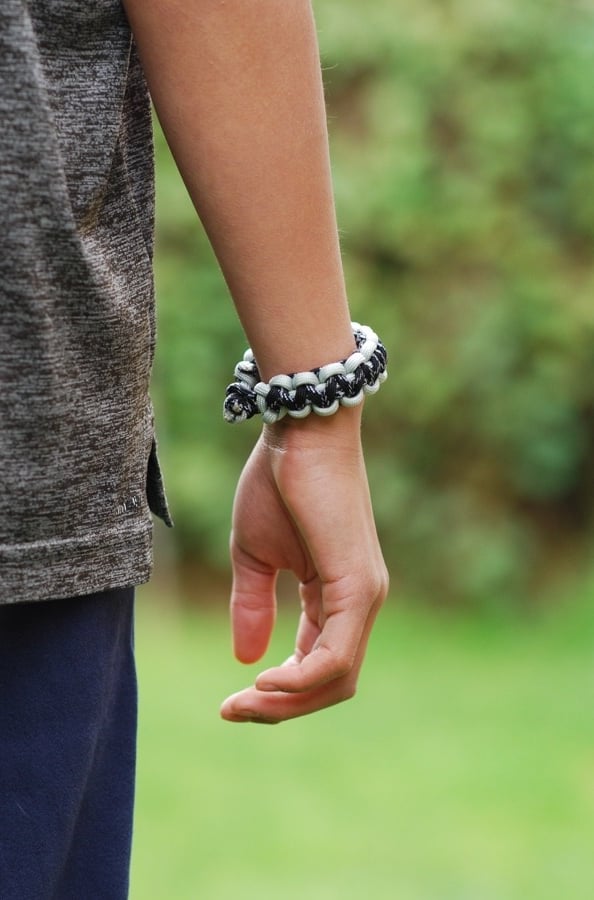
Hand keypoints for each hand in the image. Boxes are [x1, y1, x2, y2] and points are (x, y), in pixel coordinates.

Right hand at [220, 409, 388, 723]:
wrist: (302, 430)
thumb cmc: (279, 482)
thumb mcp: (254, 554)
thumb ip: (253, 605)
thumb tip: (246, 659)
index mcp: (336, 596)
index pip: (316, 666)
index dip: (274, 694)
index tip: (229, 702)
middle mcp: (360, 604)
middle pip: (331, 683)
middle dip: (281, 707)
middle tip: (231, 711)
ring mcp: (365, 597)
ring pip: (337, 679)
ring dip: (287, 702)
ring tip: (242, 701)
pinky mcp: (359, 587)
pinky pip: (337, 656)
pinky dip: (301, 680)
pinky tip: (264, 681)